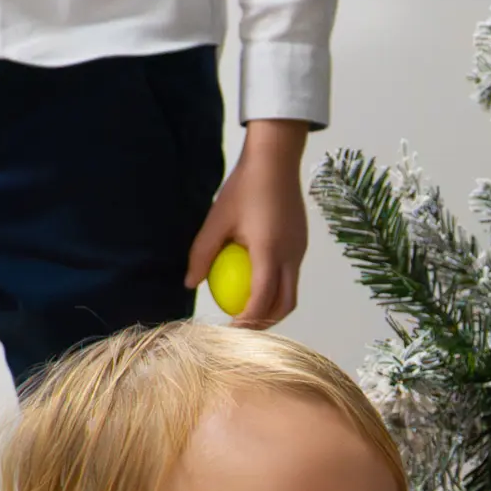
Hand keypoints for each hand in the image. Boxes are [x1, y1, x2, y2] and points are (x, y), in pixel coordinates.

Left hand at [185, 119, 308, 325]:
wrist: (276, 157)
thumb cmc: (244, 186)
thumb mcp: (216, 219)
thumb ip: (202, 253)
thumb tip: (190, 283)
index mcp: (269, 252)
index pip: (261, 301)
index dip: (246, 322)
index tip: (230, 333)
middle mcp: (290, 256)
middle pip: (284, 305)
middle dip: (266, 324)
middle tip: (243, 330)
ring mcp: (299, 250)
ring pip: (291, 292)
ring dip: (273, 307)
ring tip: (251, 311)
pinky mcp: (301, 243)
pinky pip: (291, 274)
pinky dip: (277, 287)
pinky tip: (258, 282)